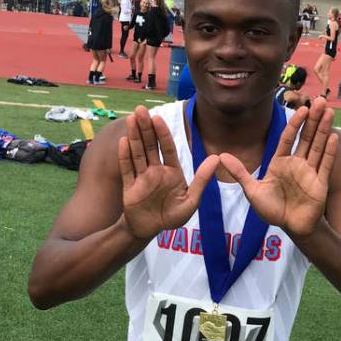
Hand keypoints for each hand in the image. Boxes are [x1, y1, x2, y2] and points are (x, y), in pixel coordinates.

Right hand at [119, 106, 219, 239]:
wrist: (150, 230)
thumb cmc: (172, 216)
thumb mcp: (191, 200)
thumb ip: (202, 179)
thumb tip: (216, 158)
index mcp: (172, 171)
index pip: (167, 148)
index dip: (163, 133)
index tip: (158, 118)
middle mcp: (155, 170)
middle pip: (150, 146)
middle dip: (146, 128)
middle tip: (141, 110)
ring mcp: (141, 177)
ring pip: (138, 153)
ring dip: (134, 136)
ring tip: (131, 118)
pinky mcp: (129, 187)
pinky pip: (126, 169)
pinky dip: (125, 156)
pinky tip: (124, 141)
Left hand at [219, 98, 337, 237]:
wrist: (289, 227)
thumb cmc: (272, 210)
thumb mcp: (252, 191)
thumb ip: (239, 173)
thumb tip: (220, 156)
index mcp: (281, 162)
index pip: (288, 138)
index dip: (294, 124)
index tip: (300, 109)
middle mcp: (297, 163)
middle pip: (306, 137)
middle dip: (313, 120)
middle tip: (318, 101)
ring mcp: (310, 172)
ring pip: (318, 146)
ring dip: (324, 129)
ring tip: (328, 111)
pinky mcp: (321, 183)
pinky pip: (326, 165)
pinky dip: (330, 152)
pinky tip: (333, 137)